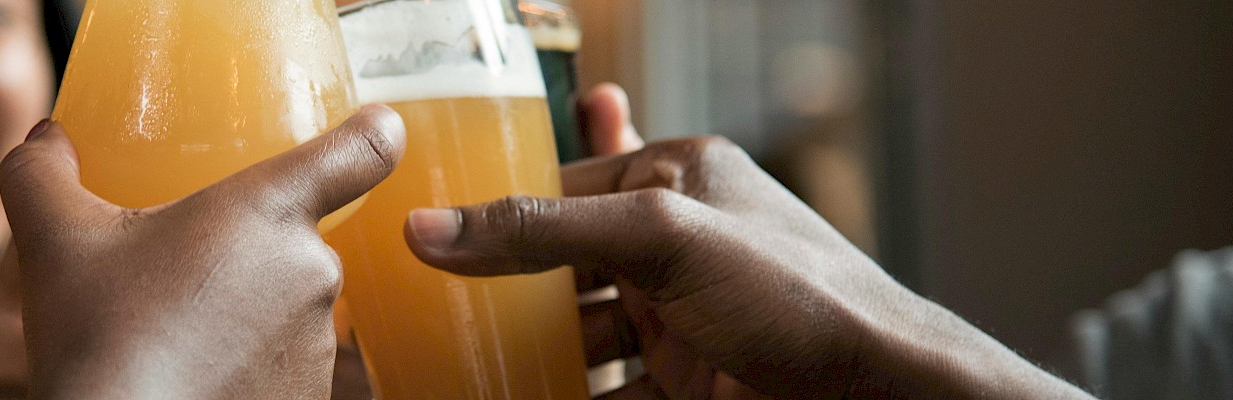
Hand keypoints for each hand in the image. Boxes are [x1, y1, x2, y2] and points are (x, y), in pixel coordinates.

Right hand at [0, 106, 405, 398]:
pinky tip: (195, 378)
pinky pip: (284, 368)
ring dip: (244, 315)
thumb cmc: (99, 338)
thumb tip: (43, 142)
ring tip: (175, 337)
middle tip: (174, 280)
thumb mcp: (53, 241)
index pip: (361, 151)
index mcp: (267, 211)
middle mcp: (313, 271)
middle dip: (240, 255)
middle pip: (291, 241)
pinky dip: (248, 370)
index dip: (372, 134)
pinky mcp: (313, 399)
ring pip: (286, 309)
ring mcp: (319, 343)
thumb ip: (42, 174)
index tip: (373, 128)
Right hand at [401, 135, 1092, 397]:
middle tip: (429, 309)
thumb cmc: (798, 297)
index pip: (562, 186)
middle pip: (562, 266)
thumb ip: (543, 231)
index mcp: (677, 181)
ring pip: (578, 336)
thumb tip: (430, 231)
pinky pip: (605, 391)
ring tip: (455, 366)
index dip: (497, 209)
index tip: (426, 235)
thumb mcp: (661, 241)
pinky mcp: (687, 385)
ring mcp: (681, 320)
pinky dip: (562, 398)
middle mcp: (677, 246)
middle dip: (502, 290)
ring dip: (526, 355)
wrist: (882, 399)